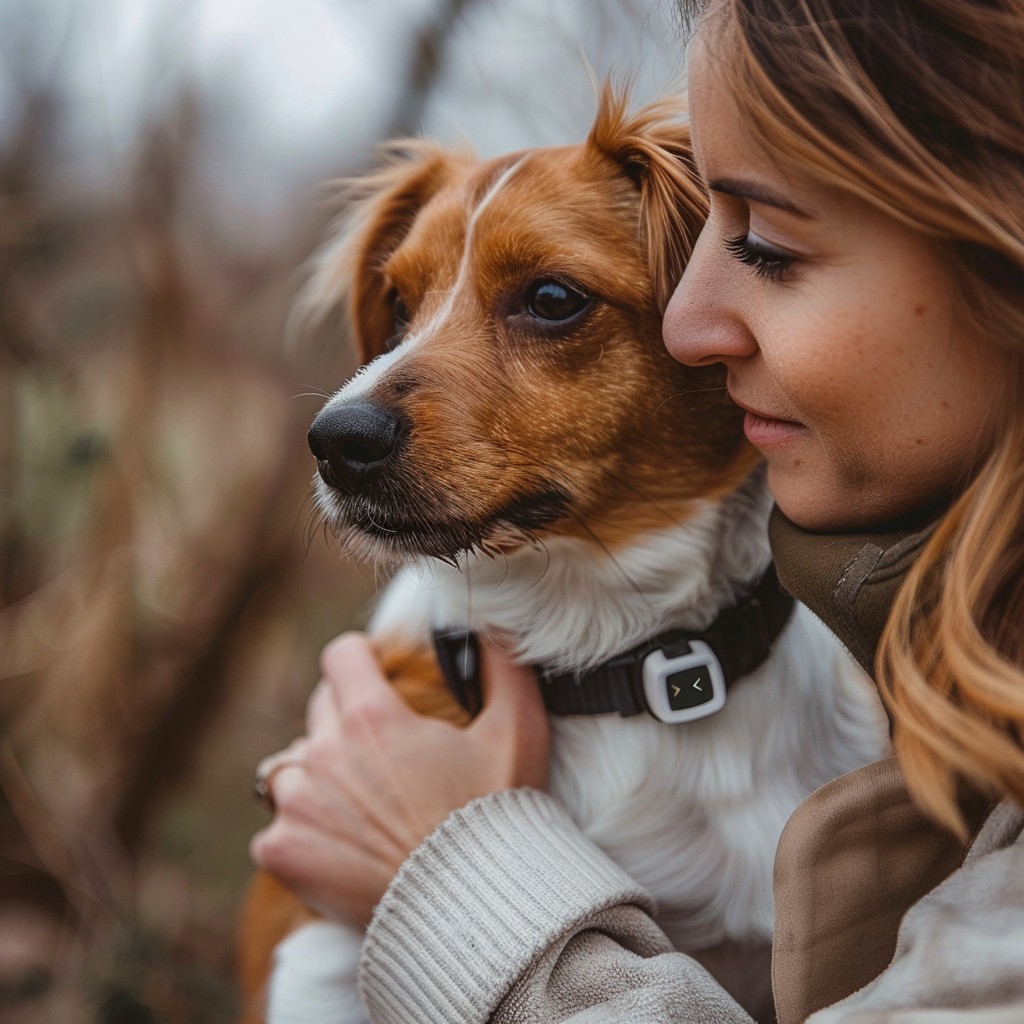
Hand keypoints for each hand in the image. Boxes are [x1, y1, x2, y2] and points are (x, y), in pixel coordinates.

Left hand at [249, 632, 549, 925]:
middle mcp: (324, 753)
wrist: (470, 911)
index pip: (341, 655)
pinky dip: (302, 834)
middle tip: (387, 755)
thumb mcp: (519, 729)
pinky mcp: (281, 851)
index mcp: (372, 717)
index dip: (362, 660)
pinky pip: (276, 827)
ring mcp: (297, 805)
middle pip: (321, 708)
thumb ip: (503, 665)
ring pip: (293, 767)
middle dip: (350, 720)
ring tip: (363, 806)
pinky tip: (343, 848)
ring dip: (320, 776)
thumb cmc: (496, 817)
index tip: (376, 675)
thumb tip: (490, 625)